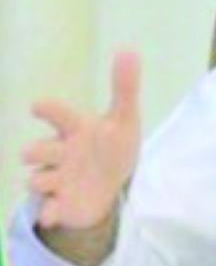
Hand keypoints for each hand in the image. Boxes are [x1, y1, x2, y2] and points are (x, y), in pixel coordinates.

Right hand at [22, 51, 141, 229]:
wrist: (110, 183)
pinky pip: (48, 210)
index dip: (47, 109)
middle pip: (36, 151)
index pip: (57, 114)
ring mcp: (57, 178)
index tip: (38, 107)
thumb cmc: (111, 144)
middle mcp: (60, 153)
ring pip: (37, 180)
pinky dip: (48, 213)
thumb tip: (129, 49)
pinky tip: (51, 216)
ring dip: (42, 181)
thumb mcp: (124, 118)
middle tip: (36, 153)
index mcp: (74, 129)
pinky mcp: (60, 202)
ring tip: (55, 183)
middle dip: (36, 152)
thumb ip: (125, 87)